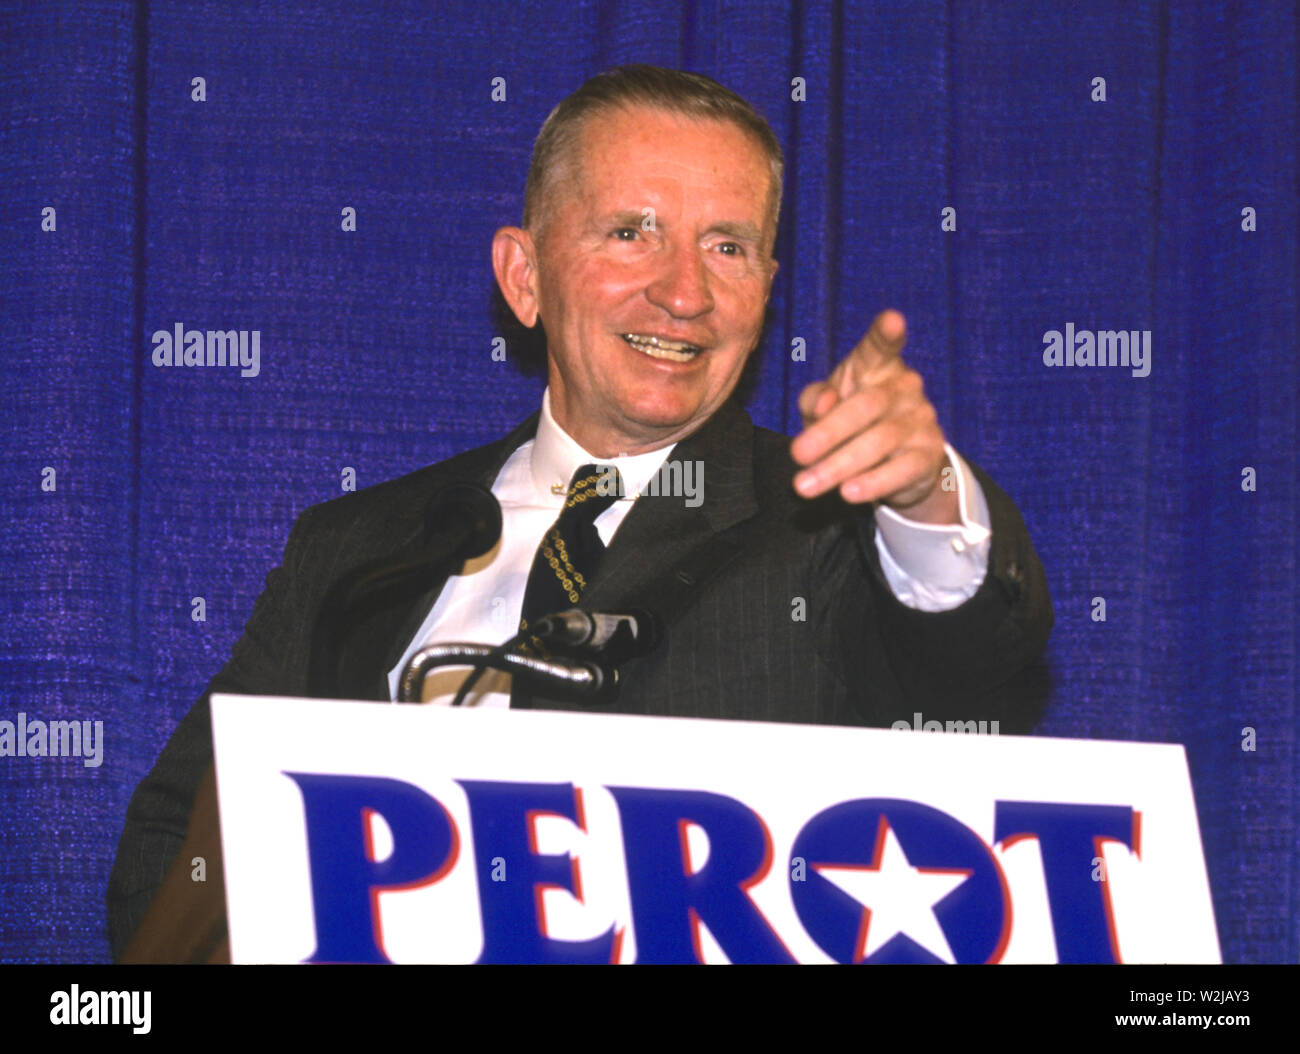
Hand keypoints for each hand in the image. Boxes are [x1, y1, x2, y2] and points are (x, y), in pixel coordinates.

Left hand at [791, 309, 958, 523]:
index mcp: (877, 367)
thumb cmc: (851, 423)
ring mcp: (920, 420)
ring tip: (805, 485)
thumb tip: (823, 404)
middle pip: (866, 406)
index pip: (880, 347)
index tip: (893, 320)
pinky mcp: (929, 455)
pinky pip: (901, 469)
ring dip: (838, 465)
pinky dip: (873, 483)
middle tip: (796, 455)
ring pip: (880, 441)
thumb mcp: (823, 408)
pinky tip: (848, 493)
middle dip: (828, 433)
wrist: (897, 464)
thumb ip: (815, 399)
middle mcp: (904, 388)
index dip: (887, 334)